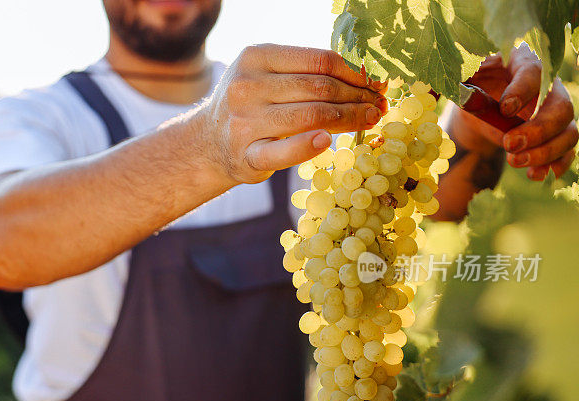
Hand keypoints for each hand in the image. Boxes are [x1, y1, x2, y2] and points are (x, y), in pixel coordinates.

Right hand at [198, 45, 386, 184]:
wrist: (208, 143)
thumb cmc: (251, 106)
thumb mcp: (267, 76)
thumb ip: (304, 72)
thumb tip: (365, 75)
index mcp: (256, 57)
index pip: (319, 60)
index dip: (355, 72)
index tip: (376, 82)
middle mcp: (247, 86)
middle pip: (319, 88)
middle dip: (358, 96)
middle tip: (379, 104)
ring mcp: (245, 122)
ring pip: (310, 116)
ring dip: (349, 119)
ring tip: (371, 120)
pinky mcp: (247, 156)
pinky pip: (283, 151)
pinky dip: (308, 146)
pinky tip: (328, 141)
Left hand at [449, 43, 577, 179]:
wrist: (476, 103)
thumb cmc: (466, 82)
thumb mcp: (454, 75)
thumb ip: (444, 79)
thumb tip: (426, 92)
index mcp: (523, 61)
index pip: (535, 71)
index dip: (524, 90)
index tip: (505, 109)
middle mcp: (548, 86)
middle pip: (561, 106)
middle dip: (538, 130)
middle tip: (509, 144)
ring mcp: (554, 112)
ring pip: (569, 132)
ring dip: (546, 152)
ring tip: (516, 162)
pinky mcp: (554, 135)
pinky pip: (567, 151)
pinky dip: (555, 165)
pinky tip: (535, 175)